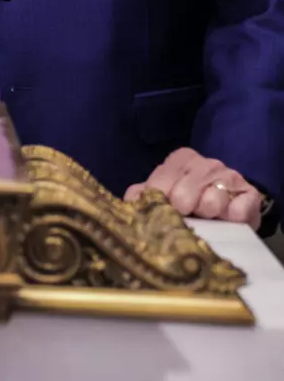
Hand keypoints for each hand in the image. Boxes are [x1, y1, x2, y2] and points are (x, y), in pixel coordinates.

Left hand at [125, 148, 262, 229]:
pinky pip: (236, 212)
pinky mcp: (250, 194)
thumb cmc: (190, 201)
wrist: (230, 211)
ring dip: (207, 216)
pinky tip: (226, 219)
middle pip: (182, 196)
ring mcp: (229, 176)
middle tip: (188, 216)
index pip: (159, 185)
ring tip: (207, 217)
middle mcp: (205, 163)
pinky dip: (230, 220)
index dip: (160, 205)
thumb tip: (130, 202)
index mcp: (180, 159)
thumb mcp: (163, 195)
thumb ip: (142, 195)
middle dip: (183, 212)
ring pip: (210, 203)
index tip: (164, 213)